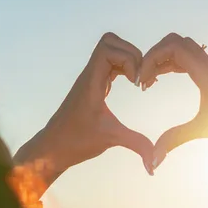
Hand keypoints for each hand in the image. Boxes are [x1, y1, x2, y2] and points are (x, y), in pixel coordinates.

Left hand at [15, 33, 154, 179]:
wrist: (52, 147)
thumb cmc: (75, 141)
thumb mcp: (110, 139)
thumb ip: (136, 145)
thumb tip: (155, 165)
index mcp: (91, 82)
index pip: (107, 49)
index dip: (128, 59)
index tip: (136, 82)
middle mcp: (89, 76)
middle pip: (109, 42)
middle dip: (131, 54)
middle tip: (140, 77)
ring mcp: (90, 79)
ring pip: (109, 51)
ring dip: (128, 59)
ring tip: (138, 80)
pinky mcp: (93, 86)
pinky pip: (109, 65)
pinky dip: (124, 68)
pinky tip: (133, 84)